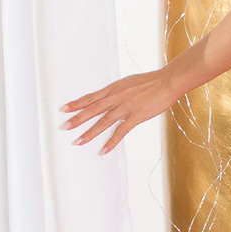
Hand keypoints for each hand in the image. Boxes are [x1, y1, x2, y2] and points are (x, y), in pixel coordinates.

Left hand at [59, 68, 175, 155]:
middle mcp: (116, 98)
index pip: (90, 97)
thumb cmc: (151, 81)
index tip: (63, 109)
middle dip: (77, 119)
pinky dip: (111, 142)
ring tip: (78, 141)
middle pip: (92, 110)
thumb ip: (118, 91)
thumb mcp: (129, 82)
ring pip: (103, 122)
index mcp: (114, 88)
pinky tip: (103, 150)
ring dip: (89, 133)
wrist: (167, 82)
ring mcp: (125, 107)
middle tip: (64, 127)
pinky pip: (120, 131)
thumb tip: (111, 97)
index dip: (76, 104)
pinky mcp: (136, 116)